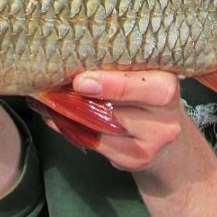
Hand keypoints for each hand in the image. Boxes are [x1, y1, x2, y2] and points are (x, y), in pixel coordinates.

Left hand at [65, 70, 216, 214]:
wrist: (169, 137)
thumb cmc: (148, 95)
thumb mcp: (145, 76)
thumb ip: (120, 68)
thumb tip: (74, 56)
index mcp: (167, 87)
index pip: (143, 87)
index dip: (111, 84)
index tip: (81, 81)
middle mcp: (165, 119)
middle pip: (116, 110)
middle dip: (81, 98)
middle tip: (54, 86)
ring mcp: (150, 144)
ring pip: (101, 129)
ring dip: (69, 113)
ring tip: (47, 96)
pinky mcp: (135, 160)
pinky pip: (95, 144)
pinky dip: (71, 129)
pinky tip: (56, 116)